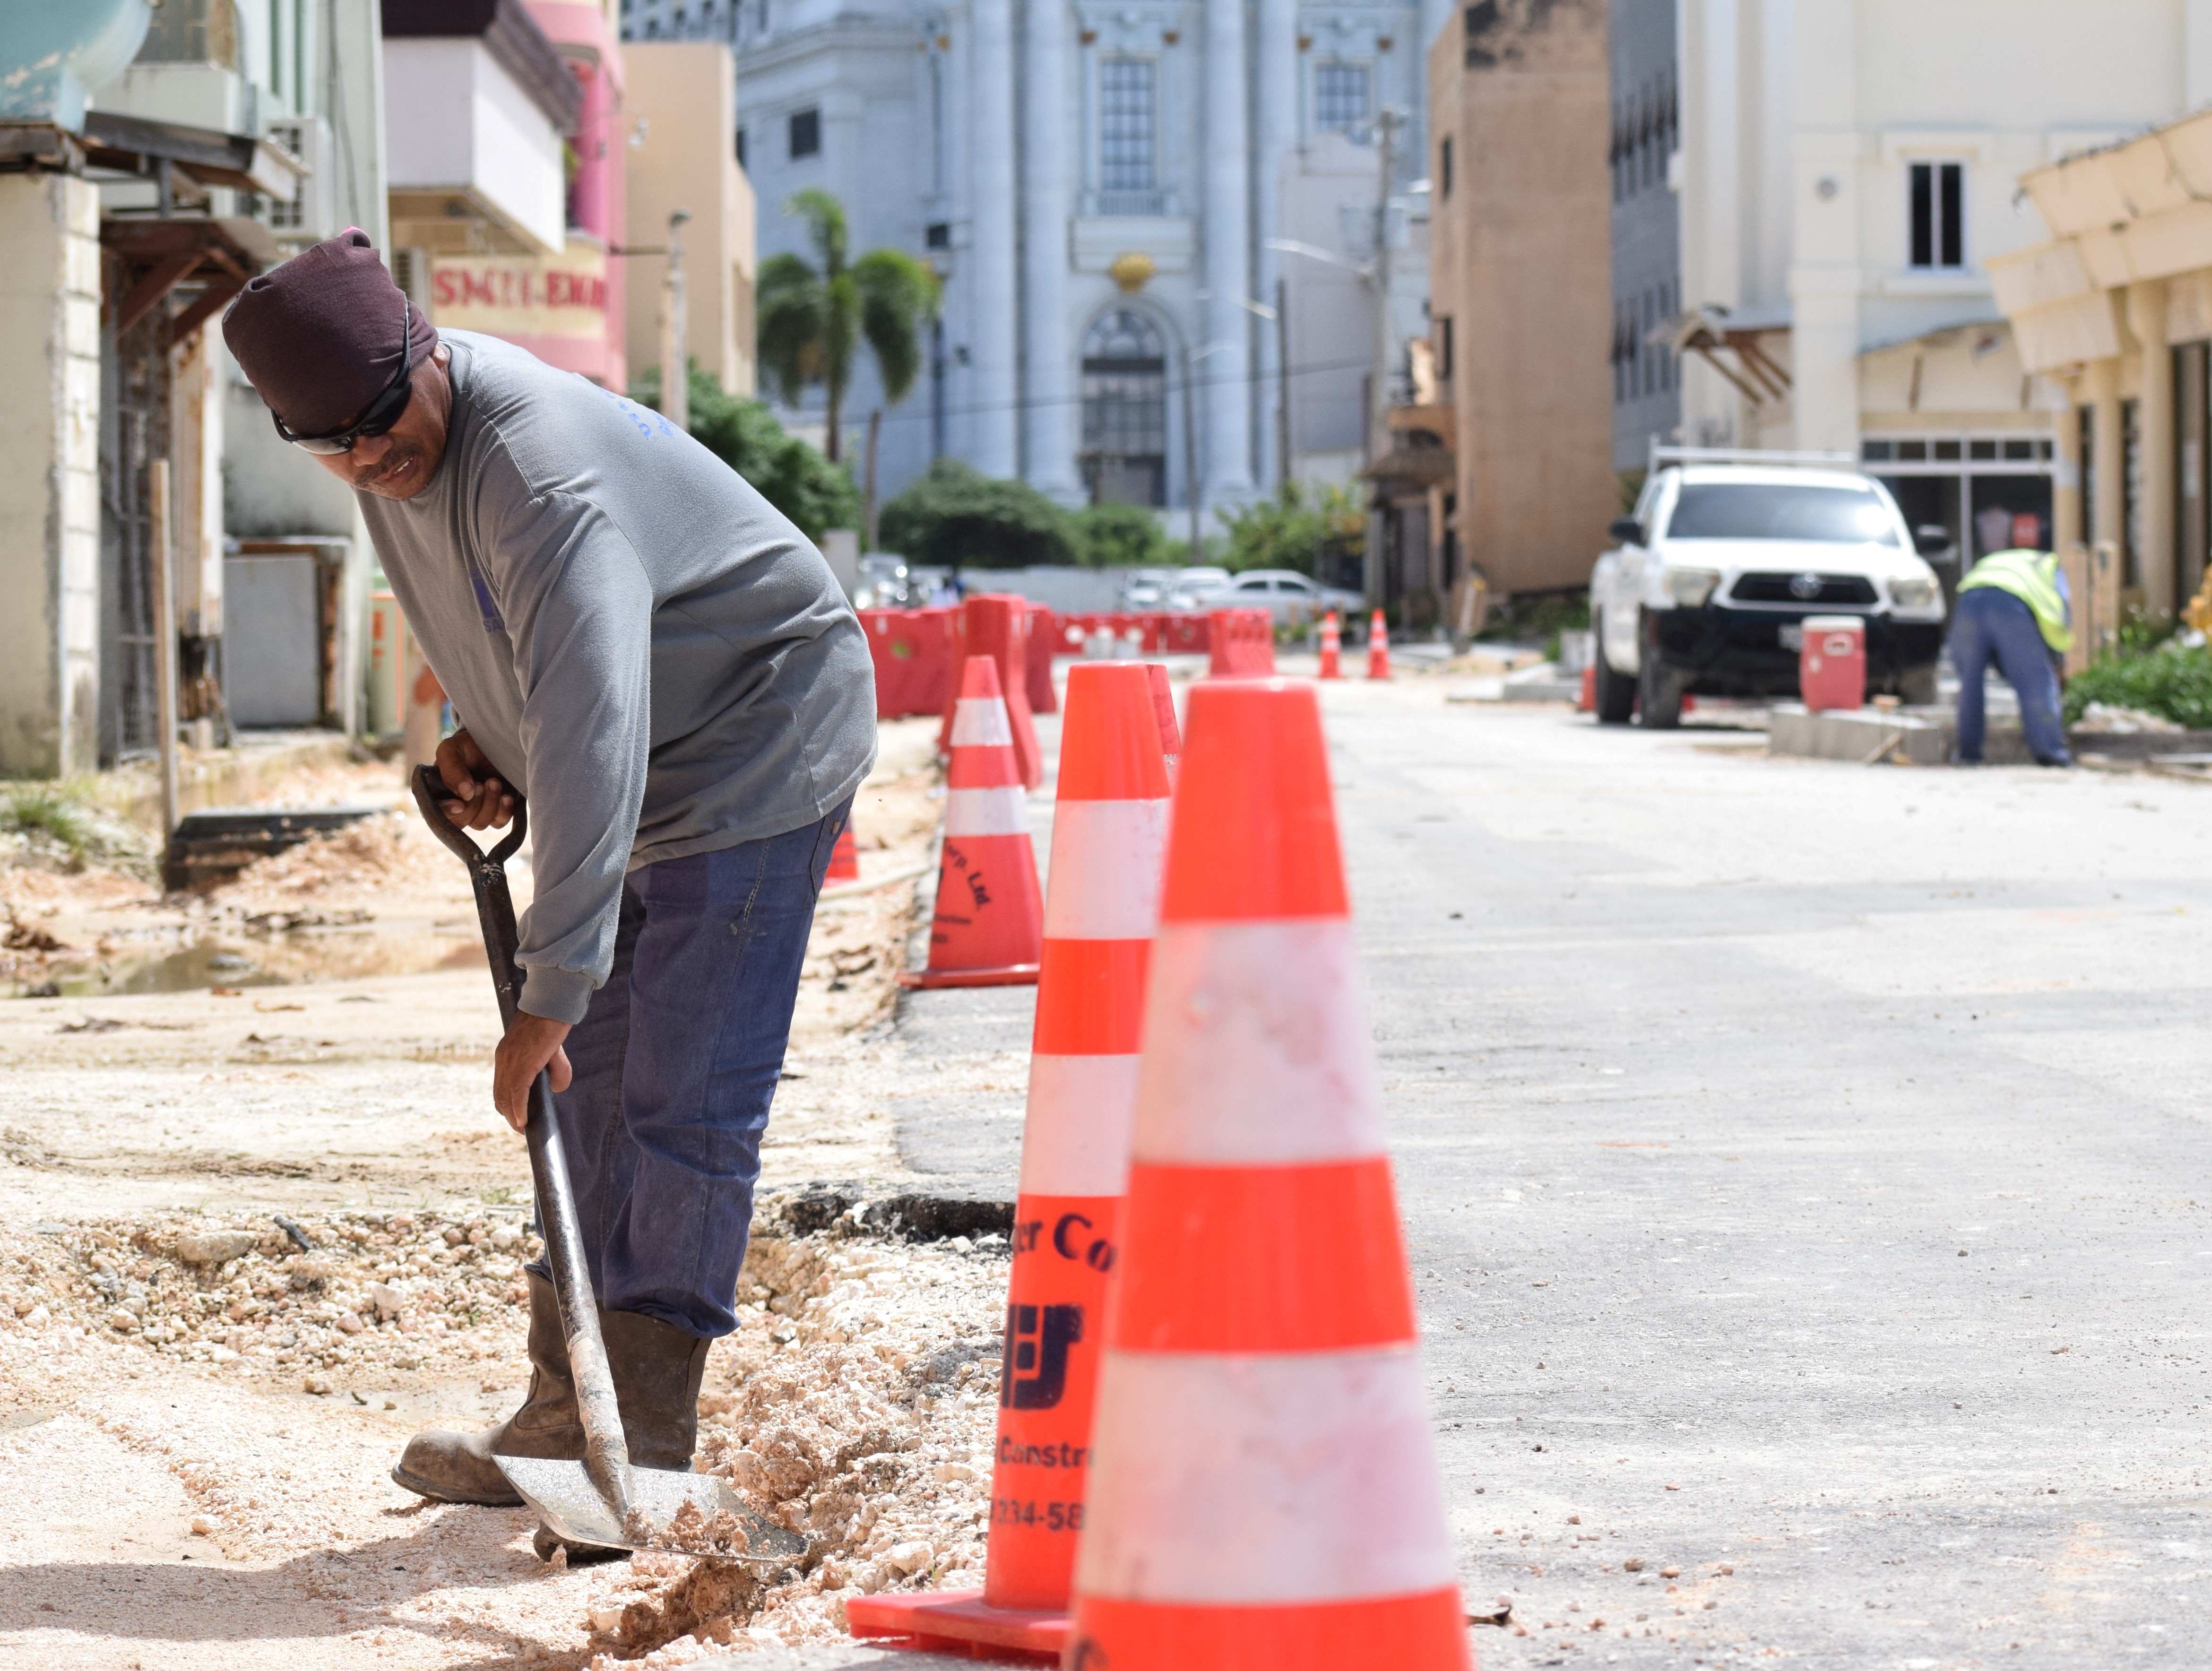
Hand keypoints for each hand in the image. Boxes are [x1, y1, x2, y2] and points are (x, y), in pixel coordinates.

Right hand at [435, 729, 516, 830]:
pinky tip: (507, 796)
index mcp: (438, 793)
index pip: (436, 812)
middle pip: (460, 821)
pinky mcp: (497, 811)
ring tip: (494, 782)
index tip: (461, 804)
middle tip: (481, 783)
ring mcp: (477, 810)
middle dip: (473, 804)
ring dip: (489, 804)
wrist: (493, 740)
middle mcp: (456, 806)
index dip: (447, 811)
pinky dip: (504, 811)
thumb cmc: (466, 745)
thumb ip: (451, 770)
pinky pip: (499, 822)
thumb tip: (464, 794)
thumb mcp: (451, 750)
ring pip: (480, 823)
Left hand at [493, 1013, 572, 1132]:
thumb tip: (556, 1089)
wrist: (552, 1005)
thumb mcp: (550, 1049)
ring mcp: (511, 1062)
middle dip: (508, 1113)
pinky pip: (517, 1093)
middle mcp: (504, 1059)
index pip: (500, 1084)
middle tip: (519, 1126)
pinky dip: (519, 1110)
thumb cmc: (552, 1022)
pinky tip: (523, 1121)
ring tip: (521, 1127)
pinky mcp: (524, 1064)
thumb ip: (554, 1070)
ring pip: (505, 1096)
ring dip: (512, 1116)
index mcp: (506, 1054)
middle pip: (499, 1094)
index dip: (506, 1102)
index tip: (515, 1115)